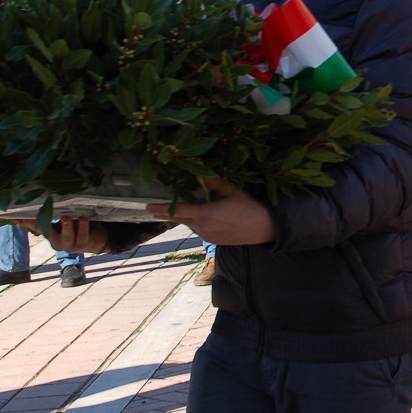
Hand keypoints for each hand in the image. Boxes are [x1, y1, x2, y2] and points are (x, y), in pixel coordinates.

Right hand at [16, 215, 109, 254]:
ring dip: (66, 227)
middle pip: (48, 233)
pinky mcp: (82, 244)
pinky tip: (84, 218)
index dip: (25, 222)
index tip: (14, 216)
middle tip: (40, 215)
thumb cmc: (76, 226)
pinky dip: (83, 227)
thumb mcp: (63, 219)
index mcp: (50, 234)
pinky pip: (82, 236)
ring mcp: (69, 245)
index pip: (35, 227)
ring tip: (67, 217)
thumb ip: (52, 212)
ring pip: (67, 237)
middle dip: (43, 224)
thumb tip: (38, 198)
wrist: (95, 239)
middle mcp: (56, 241)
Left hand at [147, 177, 276, 245]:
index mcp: (205, 214)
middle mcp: (202, 227)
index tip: (147, 206)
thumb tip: (201, 172)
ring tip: (181, 207)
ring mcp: (207, 236)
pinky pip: (199, 229)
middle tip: (153, 208)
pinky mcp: (213, 241)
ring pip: (190, 224)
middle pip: (180, 218)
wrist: (264, 228)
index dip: (161, 208)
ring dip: (185, 216)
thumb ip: (214, 183)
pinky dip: (196, 222)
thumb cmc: (249, 208)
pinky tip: (202, 215)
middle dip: (167, 213)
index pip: (178, 210)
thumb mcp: (232, 191)